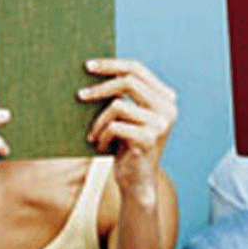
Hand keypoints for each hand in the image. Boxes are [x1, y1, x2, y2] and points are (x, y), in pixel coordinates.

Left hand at [80, 59, 176, 204]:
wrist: (136, 183)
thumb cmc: (126, 148)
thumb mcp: (126, 117)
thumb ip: (122, 95)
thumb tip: (94, 69)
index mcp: (165, 99)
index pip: (137, 70)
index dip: (112, 65)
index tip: (89, 66)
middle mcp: (168, 109)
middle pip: (128, 81)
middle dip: (100, 87)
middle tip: (80, 95)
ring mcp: (161, 124)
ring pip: (118, 105)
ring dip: (99, 121)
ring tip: (93, 135)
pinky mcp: (149, 139)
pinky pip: (115, 126)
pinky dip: (103, 136)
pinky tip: (102, 147)